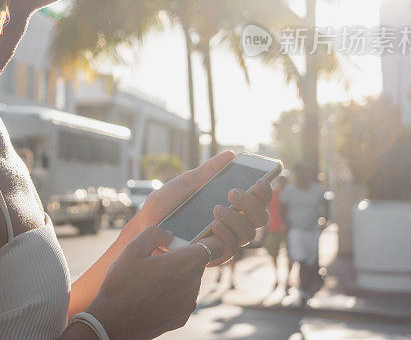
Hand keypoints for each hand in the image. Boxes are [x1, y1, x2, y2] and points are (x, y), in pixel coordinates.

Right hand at [86, 225, 223, 339]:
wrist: (113, 321)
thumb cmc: (121, 283)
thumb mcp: (133, 248)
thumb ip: (154, 233)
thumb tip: (168, 234)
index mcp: (184, 263)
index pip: (212, 247)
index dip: (203, 240)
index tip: (187, 243)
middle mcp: (192, 284)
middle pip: (197, 264)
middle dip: (181, 259)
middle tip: (157, 261)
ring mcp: (188, 303)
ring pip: (190, 281)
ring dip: (177, 277)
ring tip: (151, 280)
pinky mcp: (182, 318)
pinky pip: (184, 298)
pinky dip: (173, 294)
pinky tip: (152, 295)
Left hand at [126, 151, 272, 265]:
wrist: (145, 226)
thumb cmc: (166, 205)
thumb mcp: (186, 183)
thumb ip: (208, 171)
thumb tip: (231, 155)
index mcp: (230, 206)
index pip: (257, 200)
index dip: (265, 191)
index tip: (260, 179)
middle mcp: (232, 225)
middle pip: (260, 218)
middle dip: (252, 203)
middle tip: (233, 192)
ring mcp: (224, 241)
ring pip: (248, 234)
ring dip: (237, 219)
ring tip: (217, 208)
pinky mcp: (213, 256)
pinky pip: (231, 250)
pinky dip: (226, 235)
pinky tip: (214, 225)